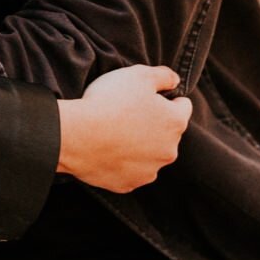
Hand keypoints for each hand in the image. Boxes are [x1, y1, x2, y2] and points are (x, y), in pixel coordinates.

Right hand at [57, 65, 193, 191]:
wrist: (76, 136)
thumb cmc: (108, 102)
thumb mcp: (138, 75)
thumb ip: (164, 75)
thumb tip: (175, 80)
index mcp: (175, 122)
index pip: (183, 106)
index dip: (165, 98)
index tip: (146, 96)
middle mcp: (169, 150)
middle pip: (166, 133)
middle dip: (151, 124)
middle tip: (125, 113)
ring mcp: (149, 171)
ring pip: (149, 155)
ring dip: (138, 145)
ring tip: (112, 133)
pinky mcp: (128, 184)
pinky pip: (129, 171)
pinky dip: (121, 162)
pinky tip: (105, 150)